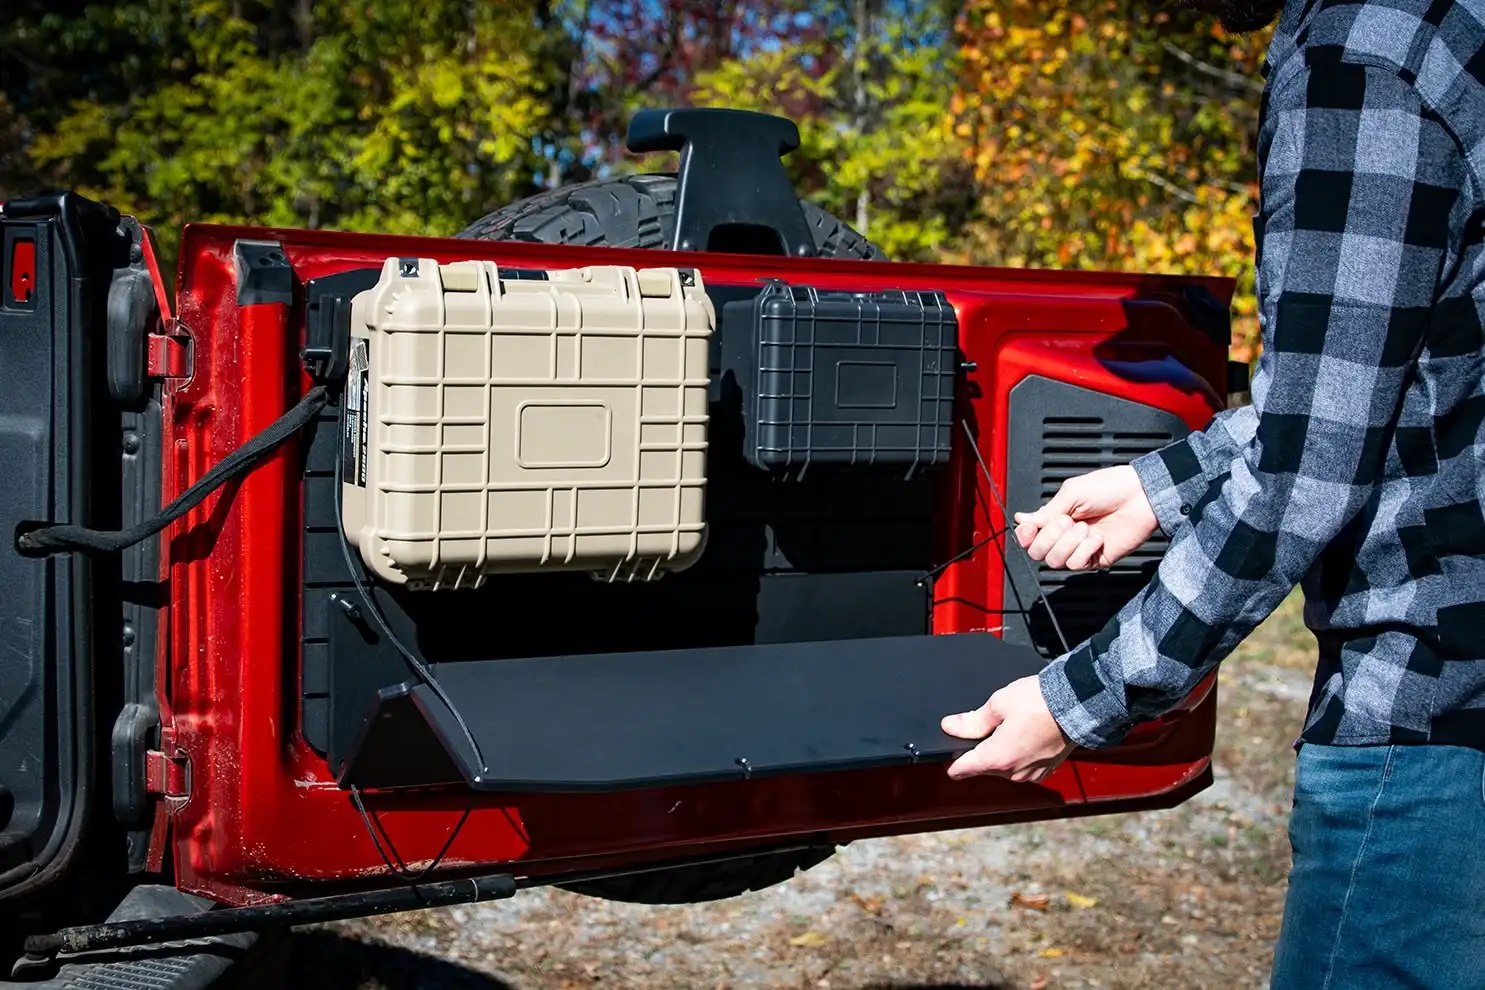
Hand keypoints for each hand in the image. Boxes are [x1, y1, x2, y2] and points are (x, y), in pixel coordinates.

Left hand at [941, 675, 1076, 782]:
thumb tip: (951, 726)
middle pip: (982, 767)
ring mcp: (1031, 774)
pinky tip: (1025, 734)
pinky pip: (1022, 767)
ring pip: (1003, 768)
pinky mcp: (1046, 770)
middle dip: (980, 749)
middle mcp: (1014, 773)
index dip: (952, 759)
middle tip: (989, 725)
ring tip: (1011, 726)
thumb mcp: (998, 704)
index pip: (961, 770)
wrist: (1078, 702)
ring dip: (1002, 752)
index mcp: (998, 759)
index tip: (950, 750)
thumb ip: (971, 720)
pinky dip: (1019, 754)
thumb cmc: (1041, 701)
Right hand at [1013, 465, 1157, 570]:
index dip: (1025, 535)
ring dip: (1068, 543)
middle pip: (1037, 552)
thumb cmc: (1110, 488)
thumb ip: (1046, 511)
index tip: (1030, 529)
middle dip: (1049, 537)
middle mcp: (1064, 535)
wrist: (1139, 496)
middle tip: (1066, 521)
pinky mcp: (1095, 560)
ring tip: (1085, 527)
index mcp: (1056, 517)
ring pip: (1054, 561)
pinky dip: (1084, 549)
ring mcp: (1079, 549)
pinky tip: (1097, 537)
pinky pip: (1076, 564)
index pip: (1029, 536)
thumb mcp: (1072, 493)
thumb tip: (1022, 519)